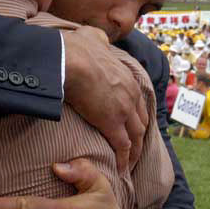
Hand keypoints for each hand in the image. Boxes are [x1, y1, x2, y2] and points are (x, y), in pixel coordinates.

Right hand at [62, 26, 147, 171]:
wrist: (68, 60)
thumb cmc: (75, 48)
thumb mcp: (92, 37)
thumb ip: (98, 39)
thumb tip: (97, 38)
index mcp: (126, 76)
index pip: (137, 100)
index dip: (134, 114)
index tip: (130, 124)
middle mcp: (131, 93)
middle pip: (140, 120)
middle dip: (139, 135)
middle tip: (134, 148)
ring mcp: (124, 109)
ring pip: (136, 136)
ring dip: (135, 151)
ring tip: (130, 164)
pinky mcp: (112, 123)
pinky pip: (123, 147)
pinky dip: (124, 160)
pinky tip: (121, 170)